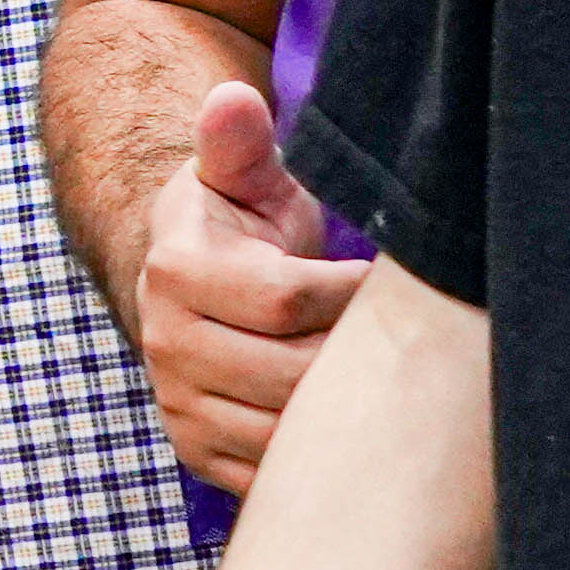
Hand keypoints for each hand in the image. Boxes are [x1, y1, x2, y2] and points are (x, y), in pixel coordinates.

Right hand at [139, 81, 368, 493]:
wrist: (188, 285)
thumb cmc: (238, 222)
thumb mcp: (242, 175)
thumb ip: (240, 142)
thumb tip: (232, 97)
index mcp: (178, 272)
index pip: (288, 299)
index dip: (351, 293)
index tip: (384, 279)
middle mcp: (166, 345)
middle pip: (291, 372)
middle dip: (356, 355)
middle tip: (402, 334)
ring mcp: (179, 406)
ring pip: (284, 431)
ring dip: (345, 409)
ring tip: (382, 373)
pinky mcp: (198, 453)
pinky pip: (270, 472)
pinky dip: (319, 453)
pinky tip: (352, 418)